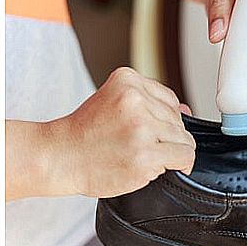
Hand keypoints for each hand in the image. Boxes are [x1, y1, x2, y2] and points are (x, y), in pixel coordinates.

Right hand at [44, 67, 195, 197]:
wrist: (58, 157)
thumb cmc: (85, 133)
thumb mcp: (113, 101)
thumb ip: (151, 102)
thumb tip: (188, 110)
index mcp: (127, 80)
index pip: (170, 100)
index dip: (162, 121)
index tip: (146, 131)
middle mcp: (135, 99)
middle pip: (178, 121)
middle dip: (165, 137)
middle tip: (137, 146)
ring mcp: (141, 127)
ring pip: (185, 139)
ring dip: (170, 152)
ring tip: (141, 155)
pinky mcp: (146, 154)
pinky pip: (185, 156)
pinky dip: (180, 164)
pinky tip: (158, 165)